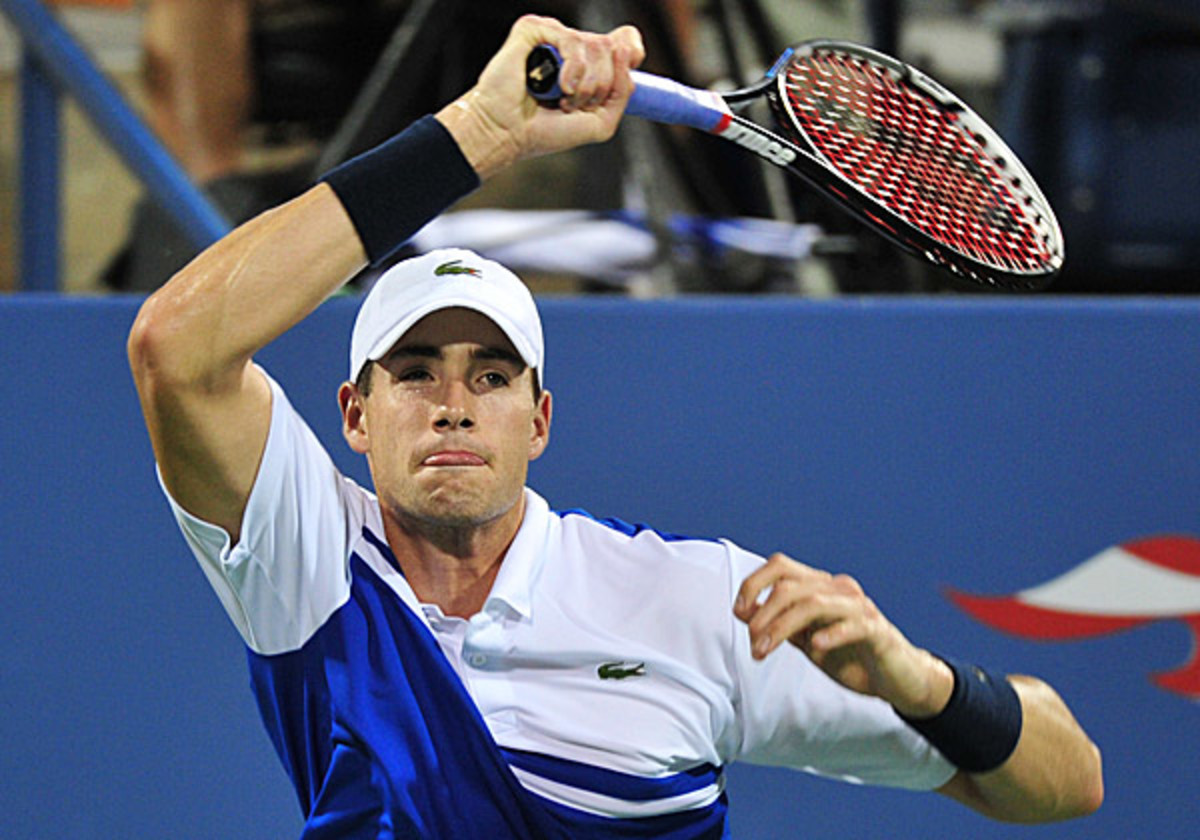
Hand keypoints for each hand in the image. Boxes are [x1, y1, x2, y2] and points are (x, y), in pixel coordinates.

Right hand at [436, 15, 643, 176]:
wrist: (509, 134)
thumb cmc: (545, 132)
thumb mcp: (600, 123)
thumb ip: (623, 93)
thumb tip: (627, 56)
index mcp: (587, 65)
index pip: (623, 41)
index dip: (631, 52)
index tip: (628, 67)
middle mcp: (571, 47)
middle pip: (613, 48)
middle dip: (602, 86)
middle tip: (575, 104)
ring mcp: (552, 37)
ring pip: (596, 45)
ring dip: (586, 84)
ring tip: (562, 98)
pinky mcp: (533, 30)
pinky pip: (571, 38)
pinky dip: (572, 69)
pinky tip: (558, 85)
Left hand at [734, 553, 952, 717]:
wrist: (896, 678)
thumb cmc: (851, 656)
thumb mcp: (807, 640)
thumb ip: (781, 624)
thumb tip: (744, 612)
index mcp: (820, 587)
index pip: (781, 567)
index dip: (754, 584)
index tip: (739, 612)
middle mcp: (839, 589)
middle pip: (791, 586)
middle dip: (764, 614)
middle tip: (753, 644)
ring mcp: (860, 608)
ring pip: (814, 603)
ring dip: (782, 627)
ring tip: (766, 651)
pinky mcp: (878, 631)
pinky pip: (854, 624)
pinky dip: (832, 633)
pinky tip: (816, 645)